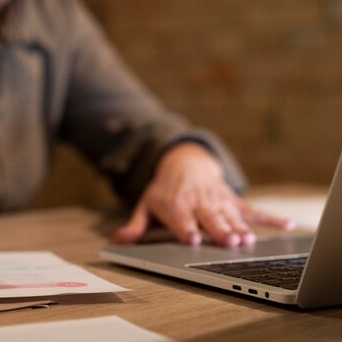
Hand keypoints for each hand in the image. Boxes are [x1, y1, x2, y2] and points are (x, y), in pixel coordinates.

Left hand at [113, 143, 292, 246]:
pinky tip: (288, 226)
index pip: (182, 220)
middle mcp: (198, 203)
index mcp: (176, 205)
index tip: (194, 240)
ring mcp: (218, 201)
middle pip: (210, 220)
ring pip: (231, 216)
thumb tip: (118, 241)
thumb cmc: (164, 190)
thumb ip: (135, 226)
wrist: (183, 162)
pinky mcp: (233, 200)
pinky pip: (254, 209)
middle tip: (230, 244)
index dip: (188, 230)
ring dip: (241, 228)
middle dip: (219, 231)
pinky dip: (271, 218)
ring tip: (250, 241)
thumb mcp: (146, 205)